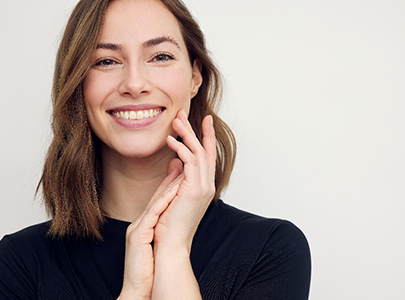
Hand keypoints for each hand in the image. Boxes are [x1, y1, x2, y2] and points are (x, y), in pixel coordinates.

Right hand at [118, 167, 183, 299]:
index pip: (160, 199)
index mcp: (145, 224)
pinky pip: (152, 215)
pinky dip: (163, 202)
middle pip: (157, 195)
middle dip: (171, 176)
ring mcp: (137, 228)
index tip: (183, 166)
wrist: (138, 290)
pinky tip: (173, 192)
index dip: (171, 182)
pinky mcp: (137, 236)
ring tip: (181, 168)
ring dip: (169, 184)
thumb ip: (163, 226)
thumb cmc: (147, 269)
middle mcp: (140, 222)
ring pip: (155, 201)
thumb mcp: (156, 243)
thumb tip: (174, 216)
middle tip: (183, 157)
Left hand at [154, 110, 216, 251]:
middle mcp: (207, 184)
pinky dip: (181, 148)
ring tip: (175, 120)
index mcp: (203, 185)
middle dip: (195, 130)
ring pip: (198, 152)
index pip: (207, 156)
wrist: (171, 244)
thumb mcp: (173, 194)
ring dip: (187, 134)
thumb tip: (175, 161)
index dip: (205, 137)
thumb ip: (176, 176)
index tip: (202, 121)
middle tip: (183, 114)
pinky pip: (191, 161)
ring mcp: (204, 186)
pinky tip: (170, 140)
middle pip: (204, 149)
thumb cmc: (169, 222)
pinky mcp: (194, 189)